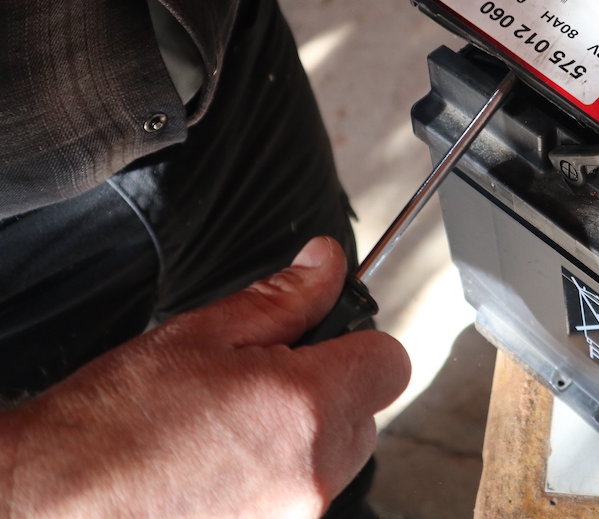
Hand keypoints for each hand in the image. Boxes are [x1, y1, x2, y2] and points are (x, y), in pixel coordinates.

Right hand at [0, 237, 410, 518]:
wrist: (50, 506)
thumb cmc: (112, 423)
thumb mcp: (202, 333)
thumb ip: (284, 296)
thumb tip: (325, 263)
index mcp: (306, 406)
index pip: (391, 361)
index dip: (361, 339)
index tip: (330, 335)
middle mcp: (314, 472)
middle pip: (368, 412)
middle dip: (332, 386)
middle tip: (267, 375)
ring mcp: (296, 515)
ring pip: (336, 456)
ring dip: (305, 433)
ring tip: (233, 421)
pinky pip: (303, 492)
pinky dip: (281, 472)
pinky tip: (224, 460)